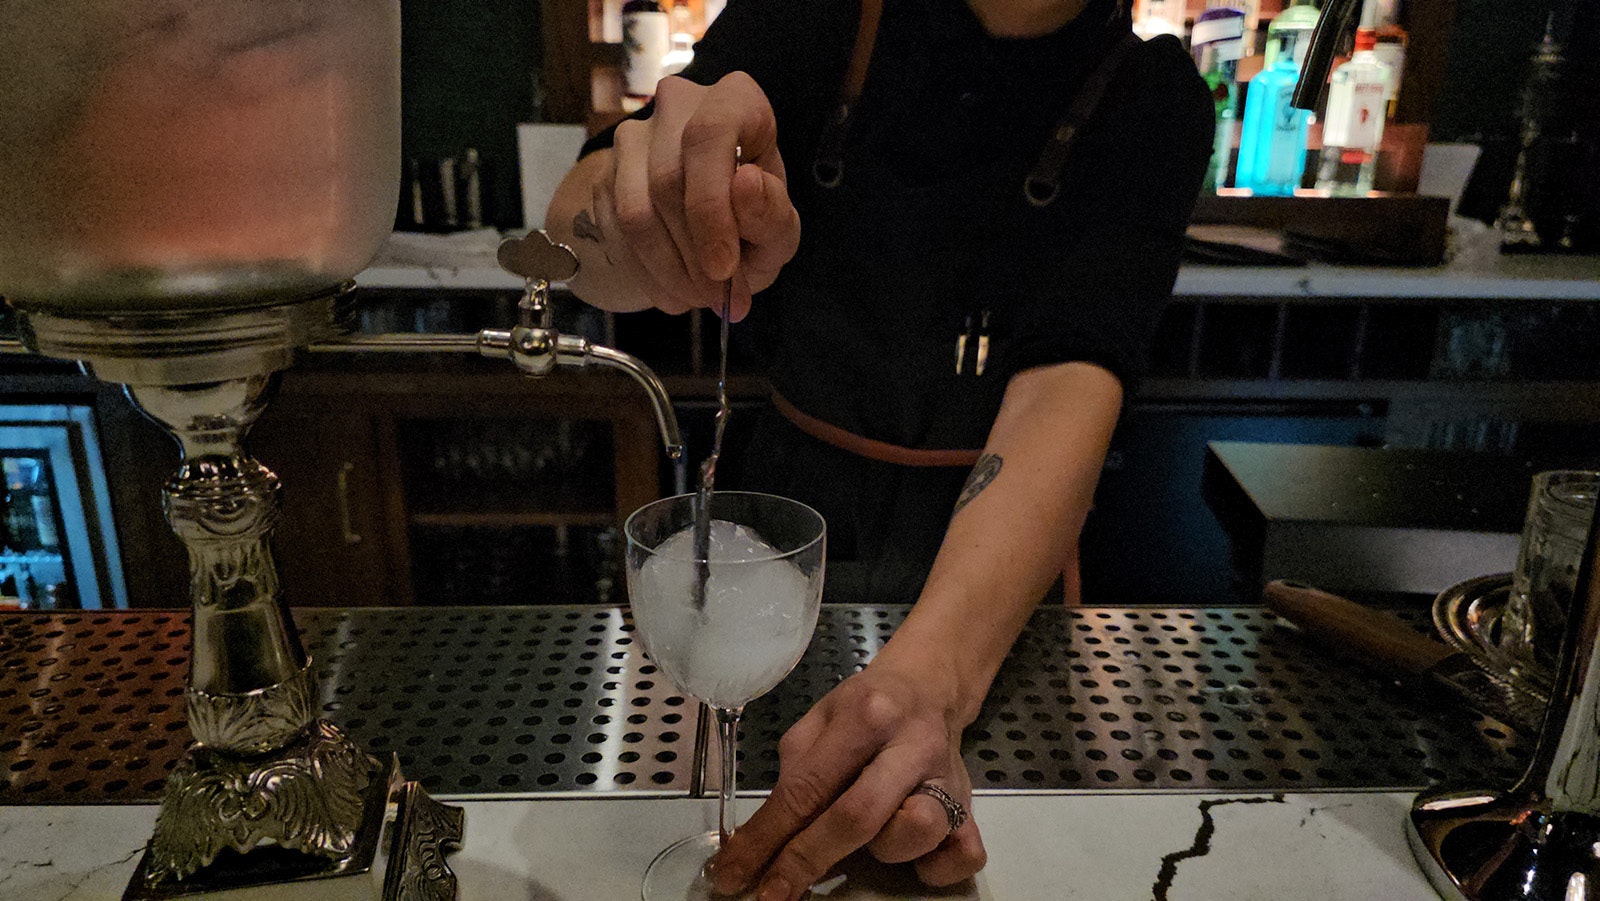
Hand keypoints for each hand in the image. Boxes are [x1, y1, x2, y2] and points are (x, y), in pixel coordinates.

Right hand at [600, 72, 799, 320]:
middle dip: (693, 255)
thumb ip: (772, 213)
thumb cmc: (753, 215)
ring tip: (696, 298)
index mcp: (734, 100)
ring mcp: (633, 137)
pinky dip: (644, 273)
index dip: (712, 206)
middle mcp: (678, 105)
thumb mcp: (778, 225)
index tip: (724, 265)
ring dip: (666, 269)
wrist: (708, 221)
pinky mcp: (605, 174)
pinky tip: (672, 290)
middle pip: (668, 181)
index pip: (709, 135)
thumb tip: (747, 186)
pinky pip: (614, 230)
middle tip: (716, 296)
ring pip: (635, 210)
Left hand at [707, 660, 986, 899]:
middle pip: (857, 816)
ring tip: (874, 830)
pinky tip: (916, 855)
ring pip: (915, 833)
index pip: (808, 788)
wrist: (928, 688)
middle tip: (773, 893)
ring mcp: (949, 778)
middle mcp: (912, 746)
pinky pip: (963, 856)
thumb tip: (761, 839)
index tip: (736, 875)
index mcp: (868, 715)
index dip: (767, 838)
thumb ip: (795, 773)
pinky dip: (936, 868)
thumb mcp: (818, 720)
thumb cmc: (865, 708)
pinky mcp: (974, 806)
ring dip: (883, 848)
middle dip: (807, 860)